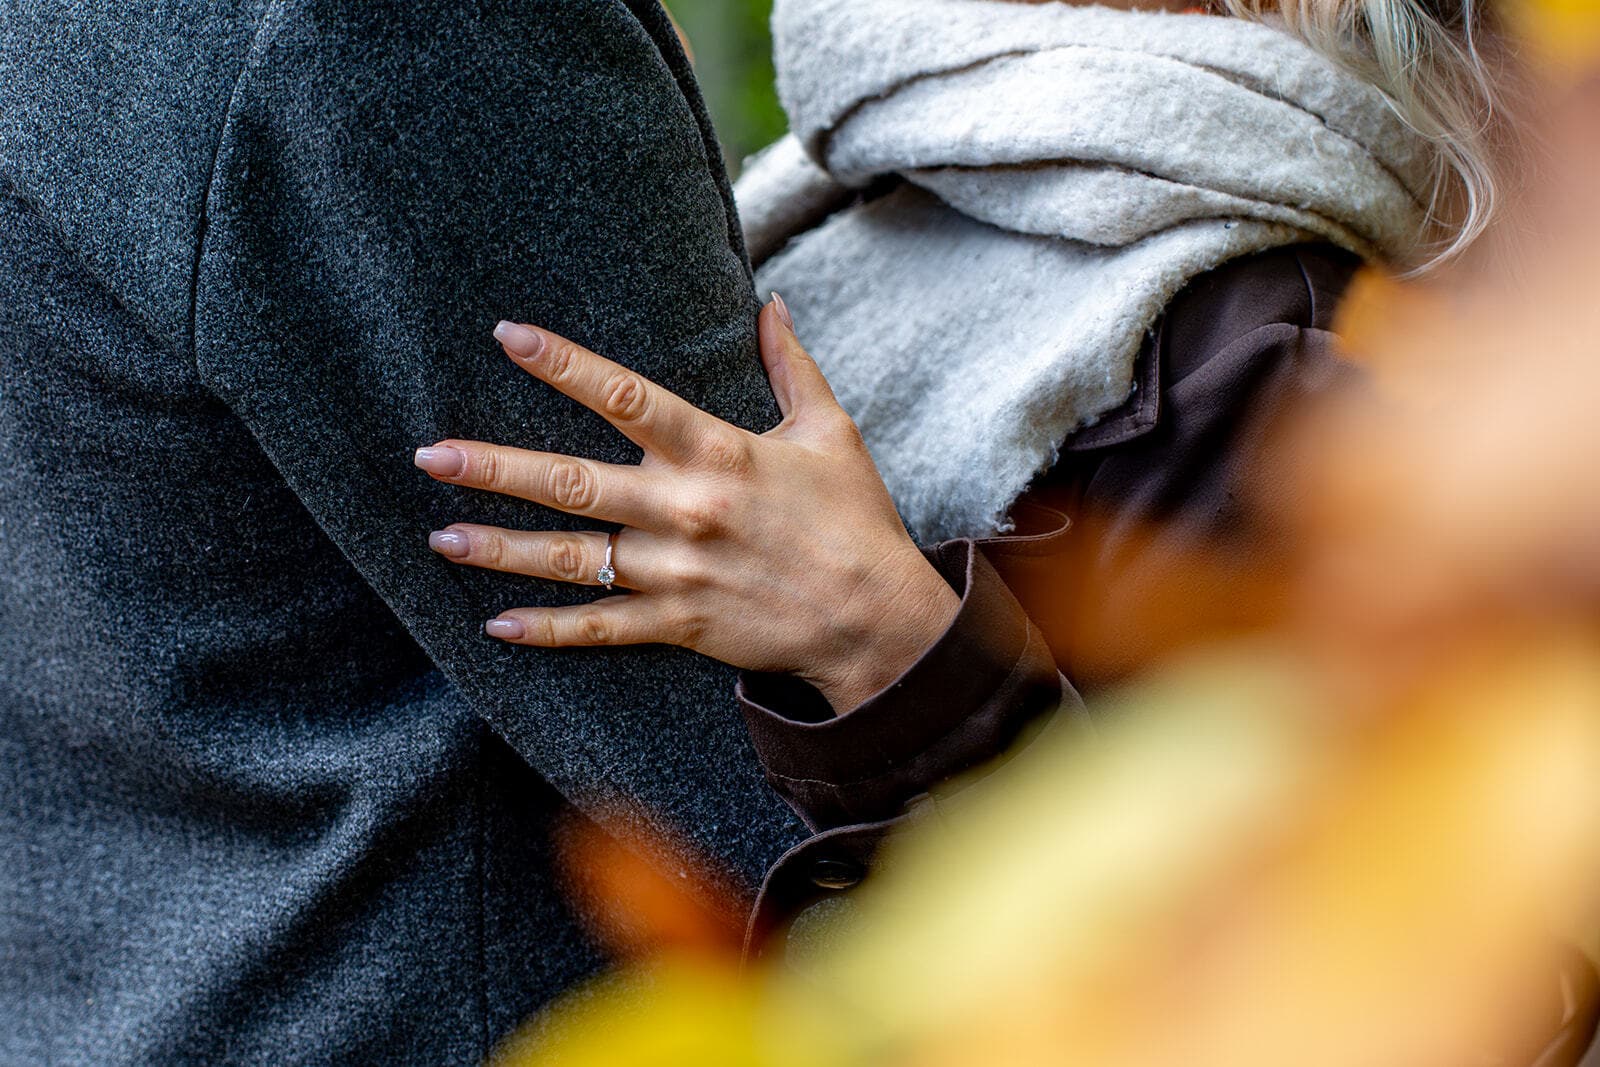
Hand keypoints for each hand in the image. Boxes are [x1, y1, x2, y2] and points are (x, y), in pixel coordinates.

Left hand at [413, 297, 959, 713]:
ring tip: (439, 534)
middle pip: (573, 481)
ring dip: (500, 548)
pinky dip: (548, 630)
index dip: (565, 365)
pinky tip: (495, 625)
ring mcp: (676, 572)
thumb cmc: (855, 519)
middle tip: (431, 455)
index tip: (508, 336)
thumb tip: (773, 302)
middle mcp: (686, 509)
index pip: (627, 397)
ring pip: (571, 557)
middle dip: (496, 467)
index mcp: (719, 451)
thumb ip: (791, 366)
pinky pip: (601, 628)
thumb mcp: (830, 431)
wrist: (878, 620)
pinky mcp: (679, 624)